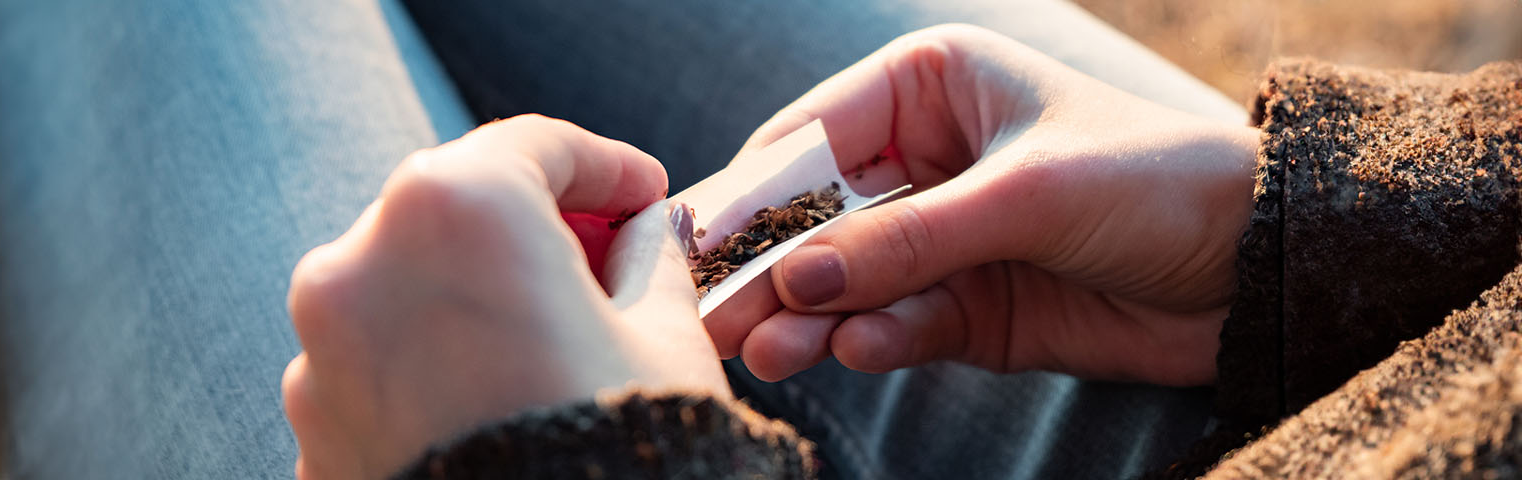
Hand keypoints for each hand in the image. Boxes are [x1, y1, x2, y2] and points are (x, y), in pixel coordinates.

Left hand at [281, 115, 727, 478]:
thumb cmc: (614, 453)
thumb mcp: (665, 344)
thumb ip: (651, 264)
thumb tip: (649, 238)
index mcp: (457, 207)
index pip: (537, 146)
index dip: (606, 166)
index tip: (644, 196)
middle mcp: (362, 260)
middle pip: (458, 208)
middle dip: (531, 228)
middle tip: (603, 261)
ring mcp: (319, 349)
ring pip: (406, 290)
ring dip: (470, 299)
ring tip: (544, 348)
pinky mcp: (310, 426)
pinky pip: (378, 369)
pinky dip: (430, 370)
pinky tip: (493, 404)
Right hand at [702, 25, 1256, 385]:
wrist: (1263, 265)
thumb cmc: (1158, 182)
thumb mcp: (1027, 195)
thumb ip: (907, 241)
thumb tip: (794, 282)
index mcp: (927, 85)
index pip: (807, 138)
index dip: (747, 196)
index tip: (692, 251)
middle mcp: (922, 156)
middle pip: (812, 218)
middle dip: (766, 271)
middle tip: (709, 323)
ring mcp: (941, 237)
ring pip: (845, 280)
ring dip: (808, 317)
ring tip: (770, 355)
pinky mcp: (968, 306)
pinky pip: (896, 324)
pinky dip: (872, 340)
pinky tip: (853, 351)